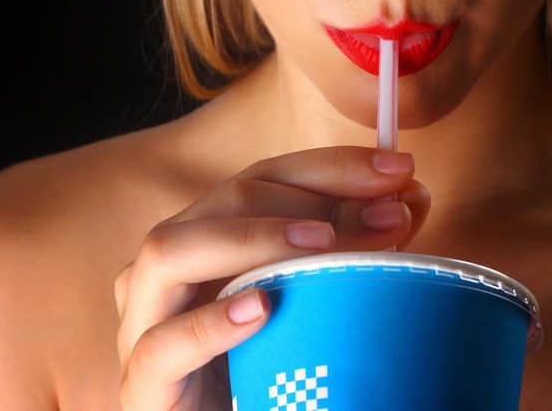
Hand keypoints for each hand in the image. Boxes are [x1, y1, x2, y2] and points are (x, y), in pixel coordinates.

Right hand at [115, 146, 429, 409]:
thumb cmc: (273, 366)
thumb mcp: (318, 296)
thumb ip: (356, 247)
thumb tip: (409, 196)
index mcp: (209, 240)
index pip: (263, 179)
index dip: (329, 167)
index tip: (398, 168)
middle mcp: (170, 268)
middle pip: (225, 200)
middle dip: (308, 199)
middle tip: (383, 215)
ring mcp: (146, 321)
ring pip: (171, 252)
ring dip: (252, 238)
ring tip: (321, 245)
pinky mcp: (143, 384)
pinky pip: (162, 345)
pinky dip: (209, 323)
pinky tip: (260, 309)